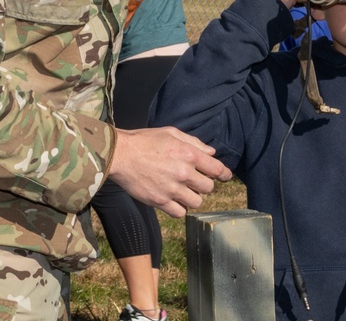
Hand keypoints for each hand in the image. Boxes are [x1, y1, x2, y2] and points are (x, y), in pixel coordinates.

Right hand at [108, 127, 232, 217]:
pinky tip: (174, 200)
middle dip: (204, 184)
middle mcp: (183, 172)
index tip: (225, 176)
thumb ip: (194, 143)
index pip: (217, 169)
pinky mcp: (160, 201)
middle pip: (208, 187)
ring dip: (193, 197)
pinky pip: (180, 213)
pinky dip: (180, 208)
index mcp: (189, 154)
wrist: (120, 155)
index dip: (224, 174)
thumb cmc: (145, 141)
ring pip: (196, 202)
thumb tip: (212, 152)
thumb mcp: (171, 133)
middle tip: (195, 181)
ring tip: (184, 191)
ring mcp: (172, 189)